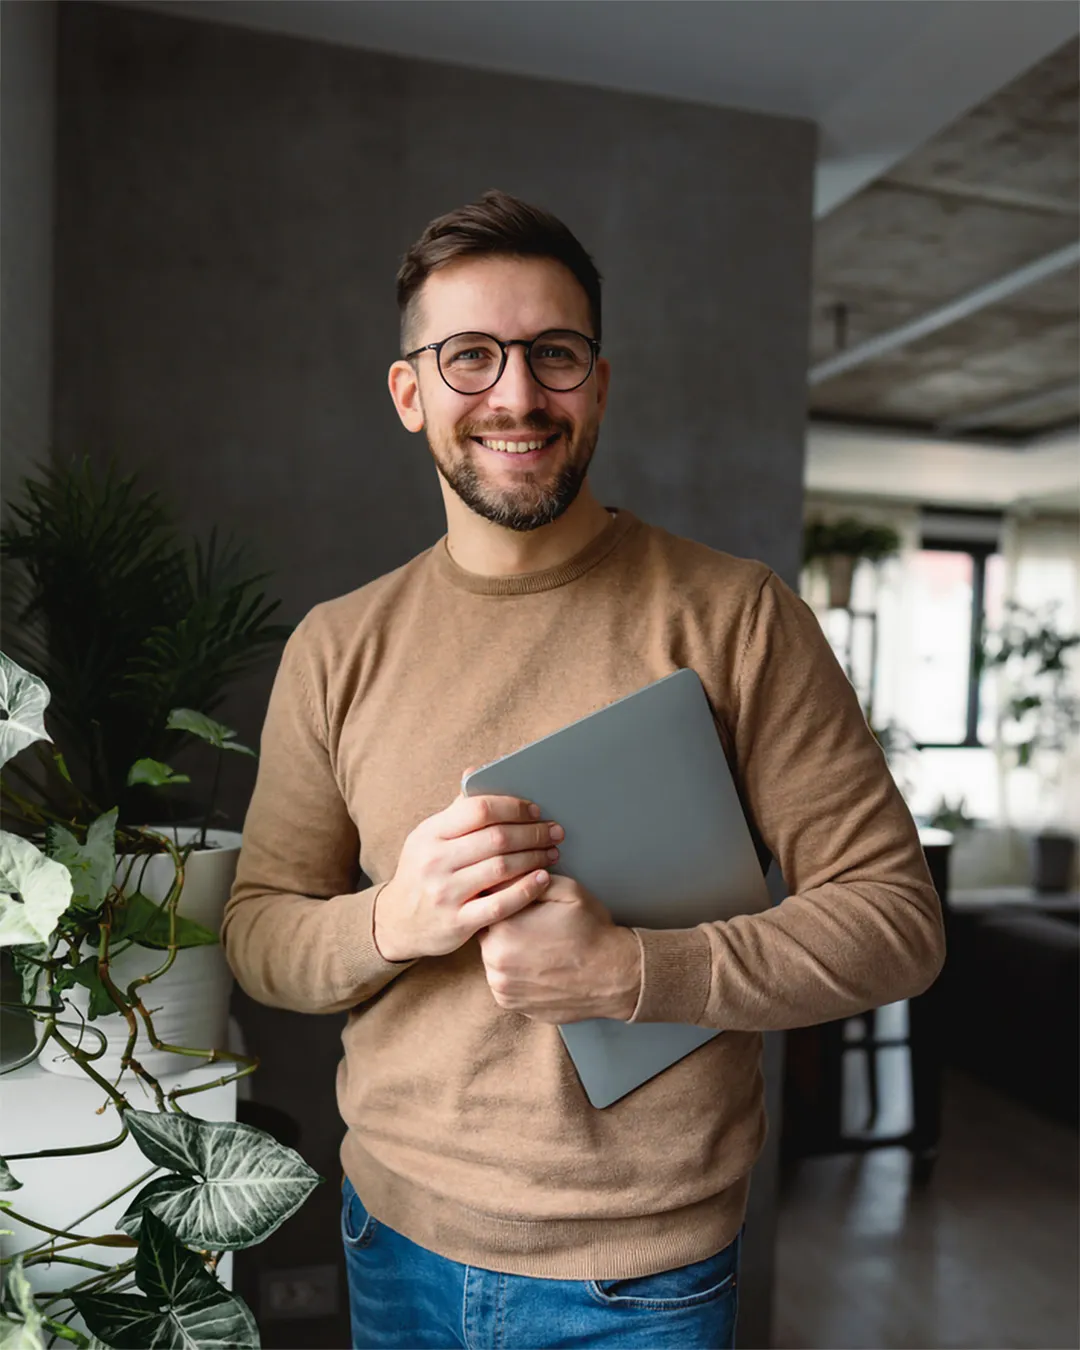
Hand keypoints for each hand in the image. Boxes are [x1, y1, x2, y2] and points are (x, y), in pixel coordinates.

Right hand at [374, 774, 563, 961]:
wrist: (397, 921)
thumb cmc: (422, 871)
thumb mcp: (429, 837)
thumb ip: (456, 811)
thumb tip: (477, 772)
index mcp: (430, 833)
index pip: (478, 809)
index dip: (513, 807)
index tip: (535, 810)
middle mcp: (435, 861)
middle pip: (496, 838)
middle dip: (532, 832)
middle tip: (554, 831)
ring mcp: (445, 893)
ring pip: (502, 868)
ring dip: (534, 857)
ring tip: (552, 853)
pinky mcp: (457, 922)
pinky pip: (501, 904)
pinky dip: (526, 889)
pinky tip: (543, 879)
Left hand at [478, 874, 642, 1022]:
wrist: (614, 977)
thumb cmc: (592, 932)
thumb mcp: (567, 890)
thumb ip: (529, 879)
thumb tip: (506, 874)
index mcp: (504, 928)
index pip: (488, 905)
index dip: (506, 902)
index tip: (523, 906)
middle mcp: (495, 961)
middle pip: (487, 933)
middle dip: (505, 926)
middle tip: (535, 926)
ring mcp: (502, 986)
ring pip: (494, 958)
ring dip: (508, 951)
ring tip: (539, 947)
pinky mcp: (510, 1004)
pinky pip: (503, 981)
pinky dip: (515, 973)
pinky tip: (539, 966)